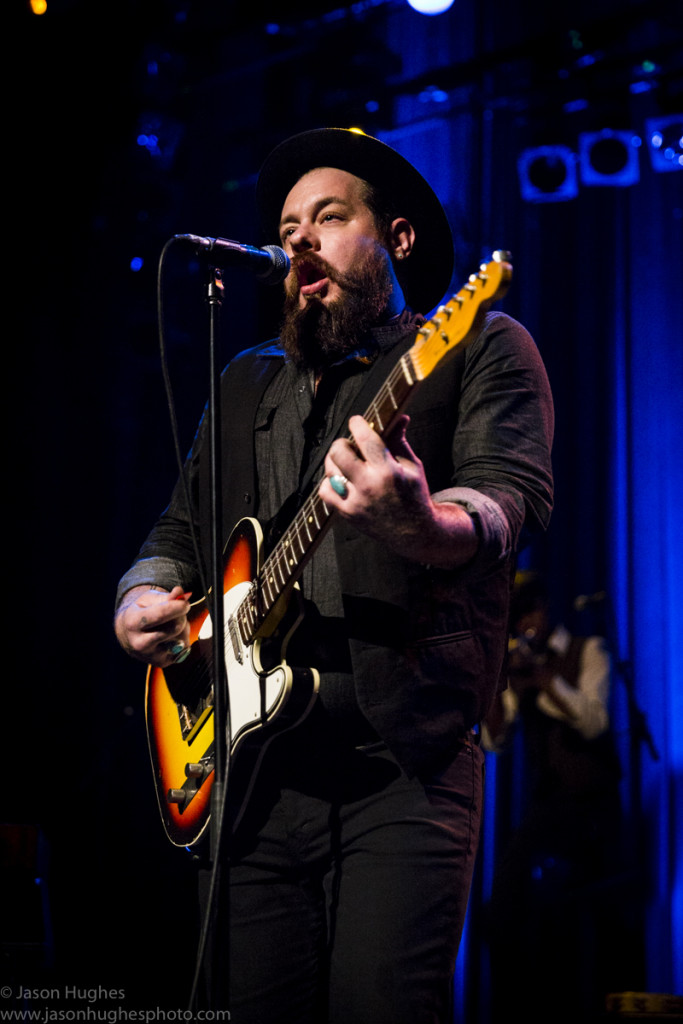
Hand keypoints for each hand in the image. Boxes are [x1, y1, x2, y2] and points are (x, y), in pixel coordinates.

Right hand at [115, 585, 191, 666]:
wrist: (130, 635)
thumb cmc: (142, 612)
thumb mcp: (149, 600)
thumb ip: (166, 596)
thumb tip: (180, 592)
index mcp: (133, 623)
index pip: (161, 615)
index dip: (177, 607)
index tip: (185, 603)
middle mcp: (139, 643)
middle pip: (174, 627)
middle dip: (181, 616)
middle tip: (178, 611)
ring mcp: (151, 655)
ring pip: (181, 638)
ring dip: (183, 628)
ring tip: (172, 623)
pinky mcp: (162, 663)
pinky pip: (184, 648)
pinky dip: (183, 639)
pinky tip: (172, 635)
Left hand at [319, 414, 477, 568]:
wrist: (414, 532)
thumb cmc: (414, 495)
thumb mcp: (412, 467)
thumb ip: (399, 442)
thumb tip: (400, 417)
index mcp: (388, 471)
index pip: (365, 438)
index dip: (357, 424)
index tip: (357, 421)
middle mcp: (369, 486)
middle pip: (339, 452)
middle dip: (342, 442)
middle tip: (349, 444)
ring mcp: (356, 501)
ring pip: (329, 471)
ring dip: (335, 461)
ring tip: (347, 462)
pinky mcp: (347, 514)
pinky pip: (325, 491)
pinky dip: (329, 482)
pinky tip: (341, 480)